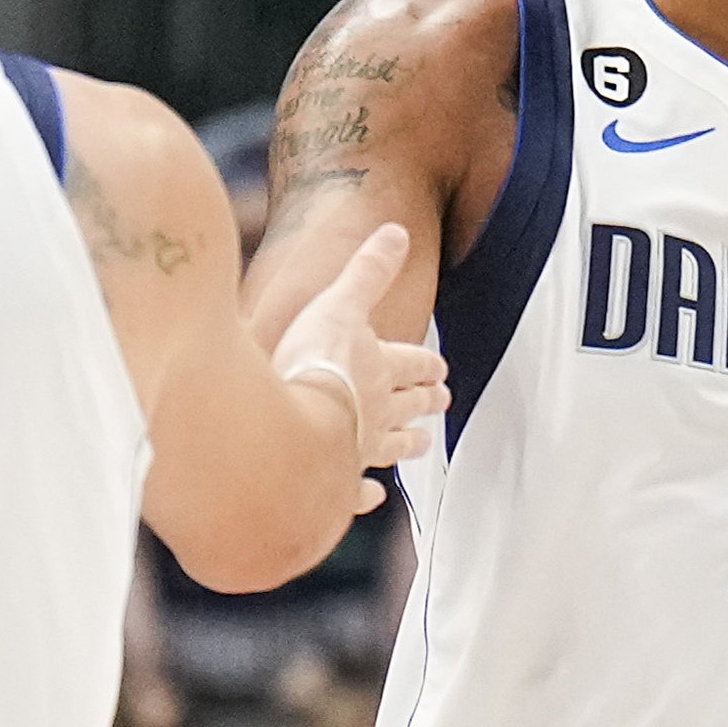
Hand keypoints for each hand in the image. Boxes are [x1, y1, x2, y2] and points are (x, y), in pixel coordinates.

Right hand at [274, 222, 450, 505]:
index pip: (412, 364)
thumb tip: (397, 230)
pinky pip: (353, 491)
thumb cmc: (312, 362)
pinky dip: (365, 494)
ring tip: (420, 445)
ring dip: (406, 443)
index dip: (426, 364)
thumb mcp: (338, 303)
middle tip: (441, 401)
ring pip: (390, 447)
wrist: (286, 424)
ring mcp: (355, 449)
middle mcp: (375, 412)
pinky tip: (372, 497)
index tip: (440, 368)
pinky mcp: (332, 481)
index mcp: (378, 369)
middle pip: (408, 406)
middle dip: (425, 402)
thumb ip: (367, 270)